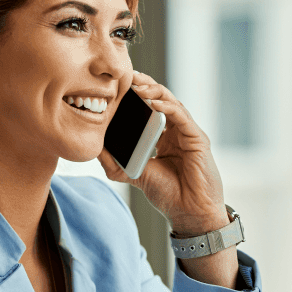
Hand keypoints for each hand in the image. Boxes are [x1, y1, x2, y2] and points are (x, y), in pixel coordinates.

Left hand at [98, 71, 226, 236]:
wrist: (190, 214)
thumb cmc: (169, 195)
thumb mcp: (136, 174)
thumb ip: (116, 162)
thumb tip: (94, 149)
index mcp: (165, 137)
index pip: (150, 108)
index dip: (136, 95)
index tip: (117, 86)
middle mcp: (178, 132)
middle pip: (161, 99)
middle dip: (144, 85)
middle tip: (126, 76)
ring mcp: (189, 134)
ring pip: (172, 102)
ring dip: (154, 91)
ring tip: (137, 85)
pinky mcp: (198, 139)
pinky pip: (181, 116)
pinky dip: (167, 106)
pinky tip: (152, 102)